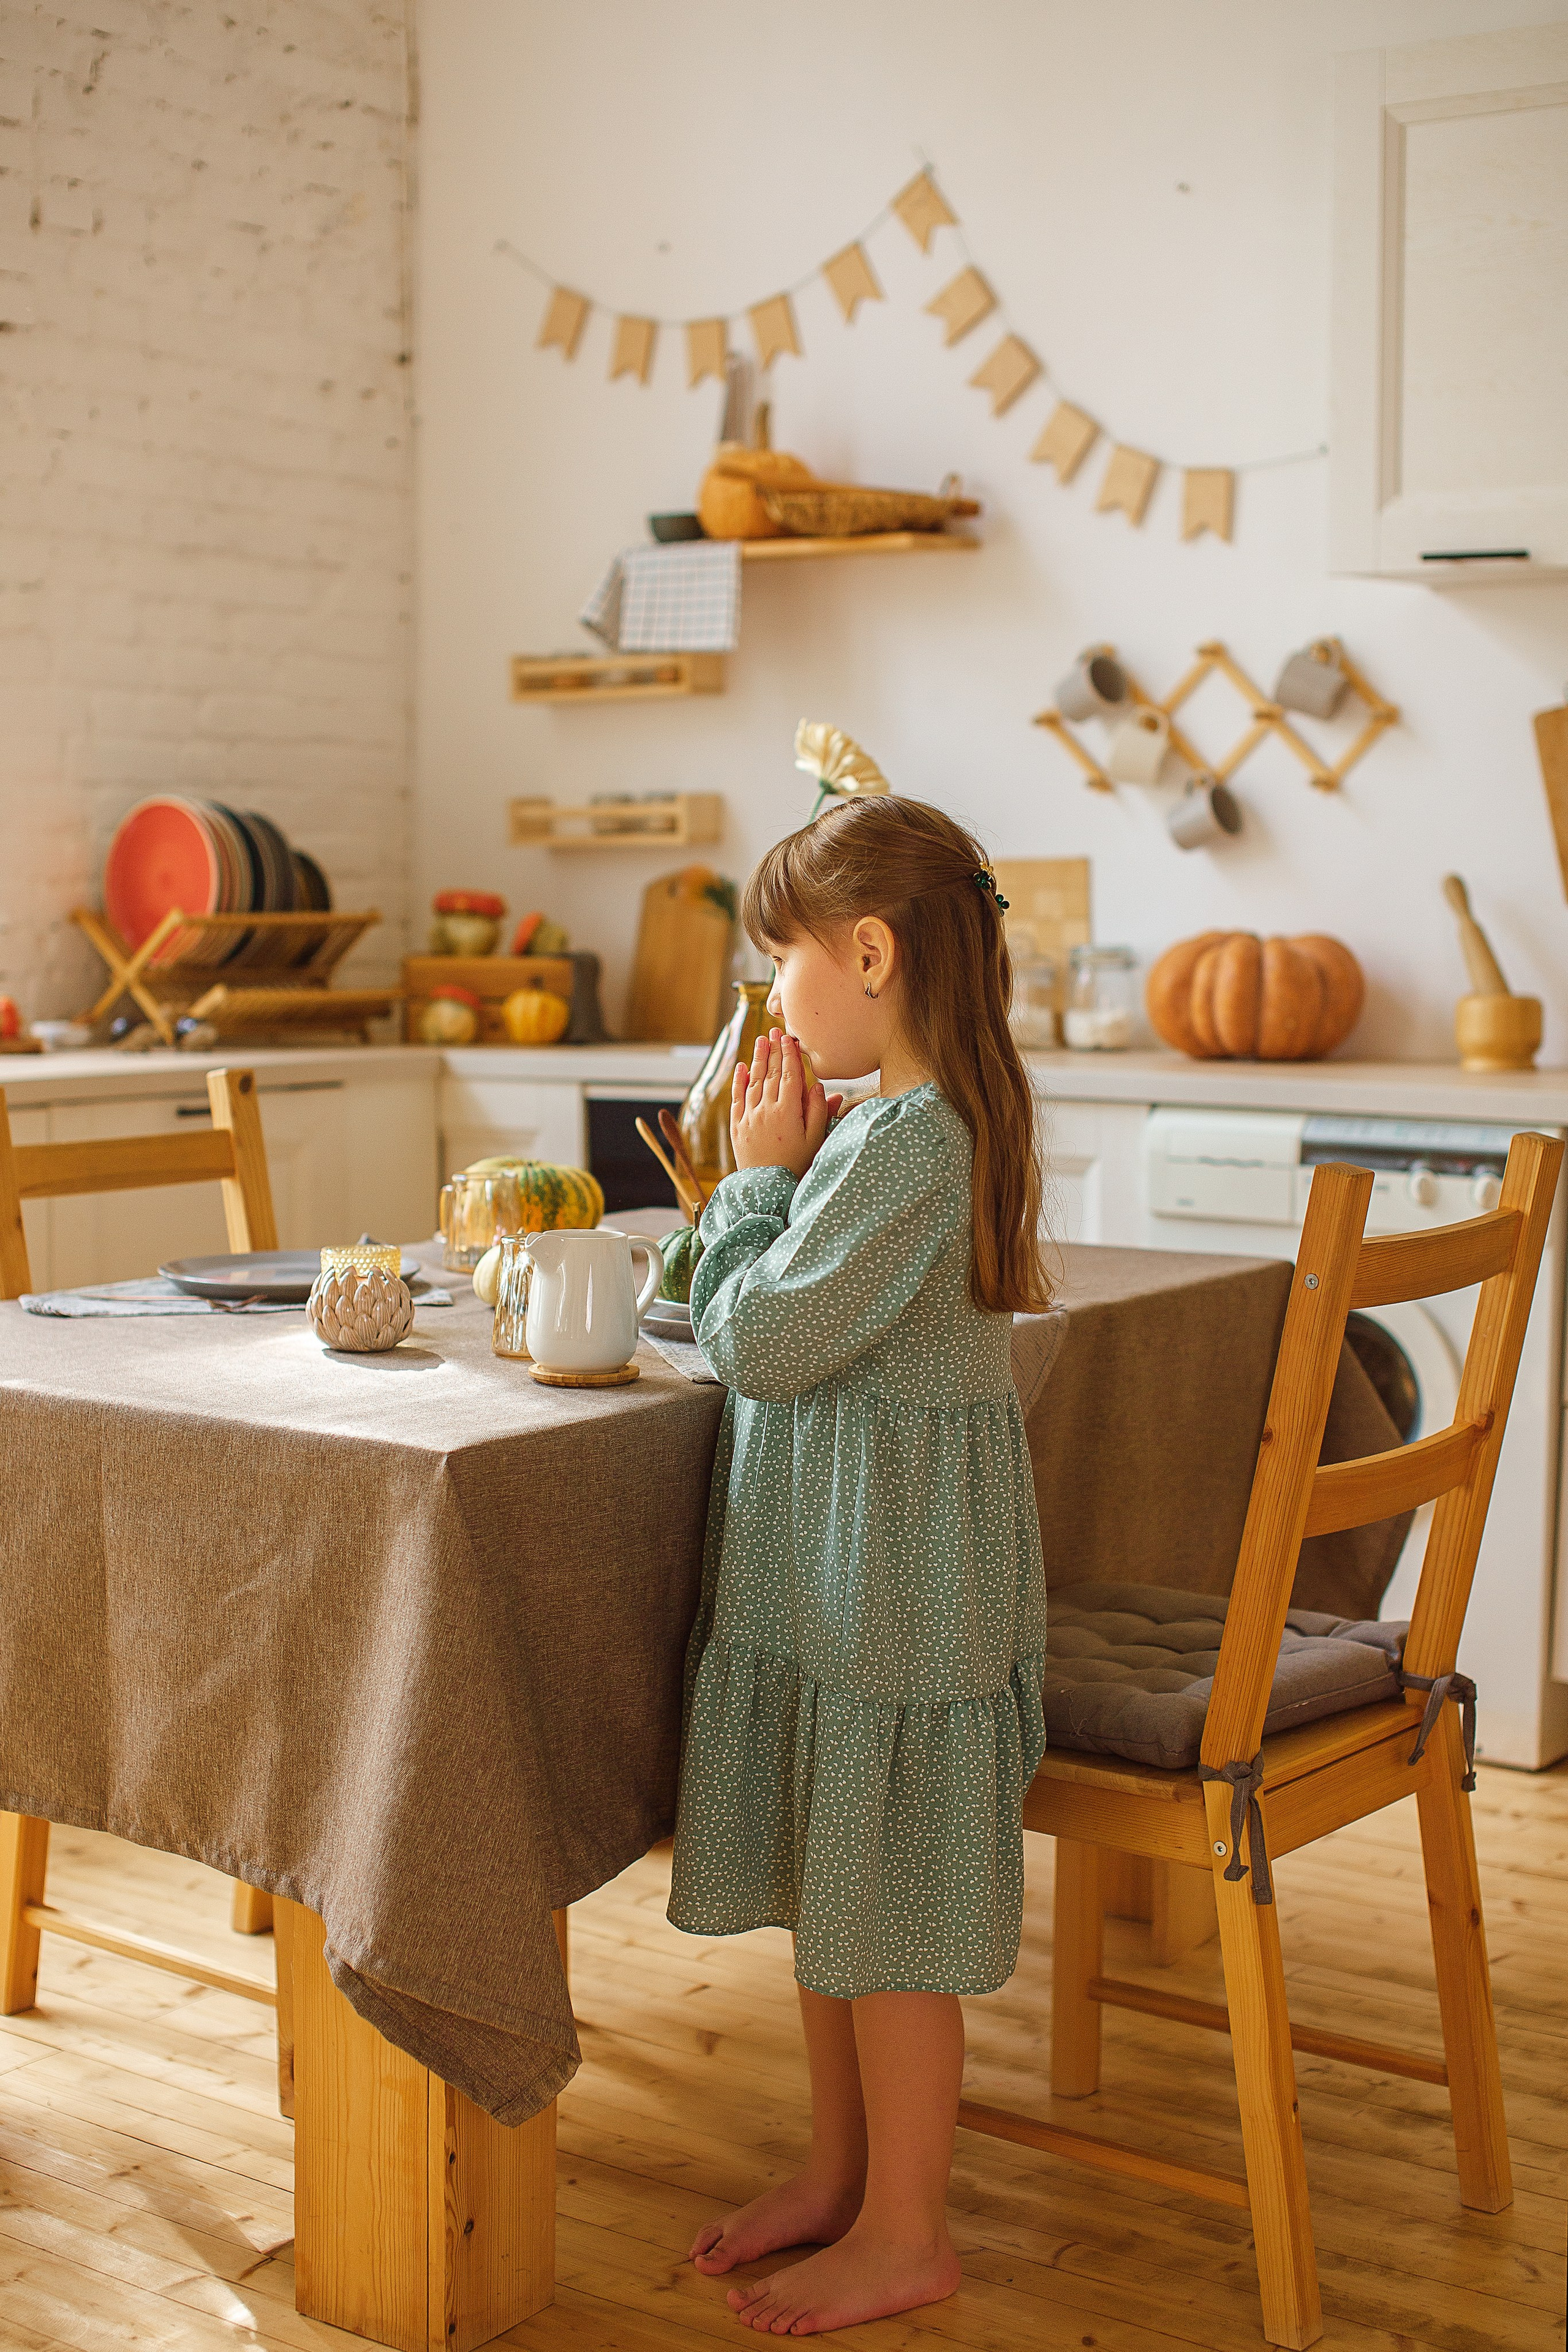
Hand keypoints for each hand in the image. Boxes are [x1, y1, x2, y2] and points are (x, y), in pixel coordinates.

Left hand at [730, 1030, 842, 1180]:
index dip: (789, 1055)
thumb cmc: (797, 1166)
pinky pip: (737, 1098)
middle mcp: (766, 1110)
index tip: (789, 1038)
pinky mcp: (737, 1127)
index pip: (789, 1075)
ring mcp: (749, 1117)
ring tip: (760, 1041)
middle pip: (770, 1074)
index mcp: (788, 1112)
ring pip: (753, 1082)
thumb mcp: (815, 1140)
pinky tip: (741, 1067)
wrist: (767, 1189)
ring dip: (757, 1059)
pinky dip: (738, 1081)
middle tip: (774, 1031)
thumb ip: (819, 1111)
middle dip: (773, 1051)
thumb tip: (819, 1086)